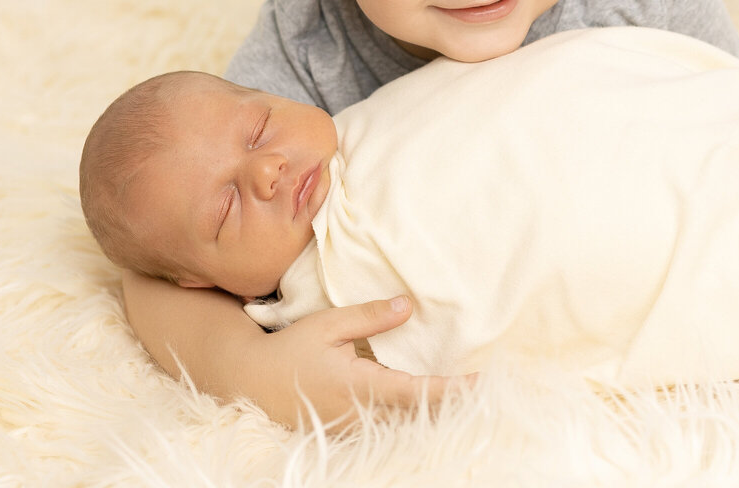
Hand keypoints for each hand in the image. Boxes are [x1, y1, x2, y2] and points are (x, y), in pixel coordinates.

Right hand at [267, 296, 465, 429]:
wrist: (250, 381)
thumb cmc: (289, 349)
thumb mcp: (328, 324)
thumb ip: (369, 317)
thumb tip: (408, 305)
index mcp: (360, 386)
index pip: (417, 393)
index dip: (452, 391)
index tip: (481, 383)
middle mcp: (361, 414)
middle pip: (419, 417)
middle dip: (453, 405)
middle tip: (487, 388)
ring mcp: (354, 429)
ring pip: (404, 427)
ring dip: (435, 413)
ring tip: (468, 394)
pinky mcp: (347, 432)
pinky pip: (387, 429)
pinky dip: (411, 419)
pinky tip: (430, 406)